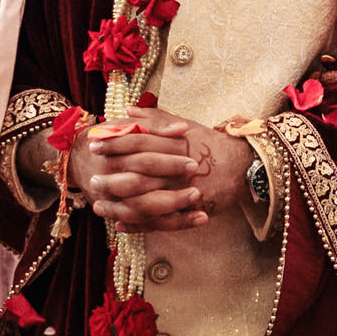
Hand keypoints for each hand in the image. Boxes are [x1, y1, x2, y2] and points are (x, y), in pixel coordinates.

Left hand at [81, 108, 253, 233]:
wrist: (246, 168)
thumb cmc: (212, 145)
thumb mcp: (186, 126)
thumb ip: (156, 119)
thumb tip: (128, 110)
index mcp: (175, 144)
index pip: (139, 141)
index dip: (114, 142)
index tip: (94, 143)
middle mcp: (177, 169)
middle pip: (137, 173)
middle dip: (111, 176)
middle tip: (91, 178)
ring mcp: (183, 192)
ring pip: (144, 201)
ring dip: (119, 205)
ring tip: (98, 205)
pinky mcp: (189, 212)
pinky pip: (159, 222)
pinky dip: (138, 225)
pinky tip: (119, 225)